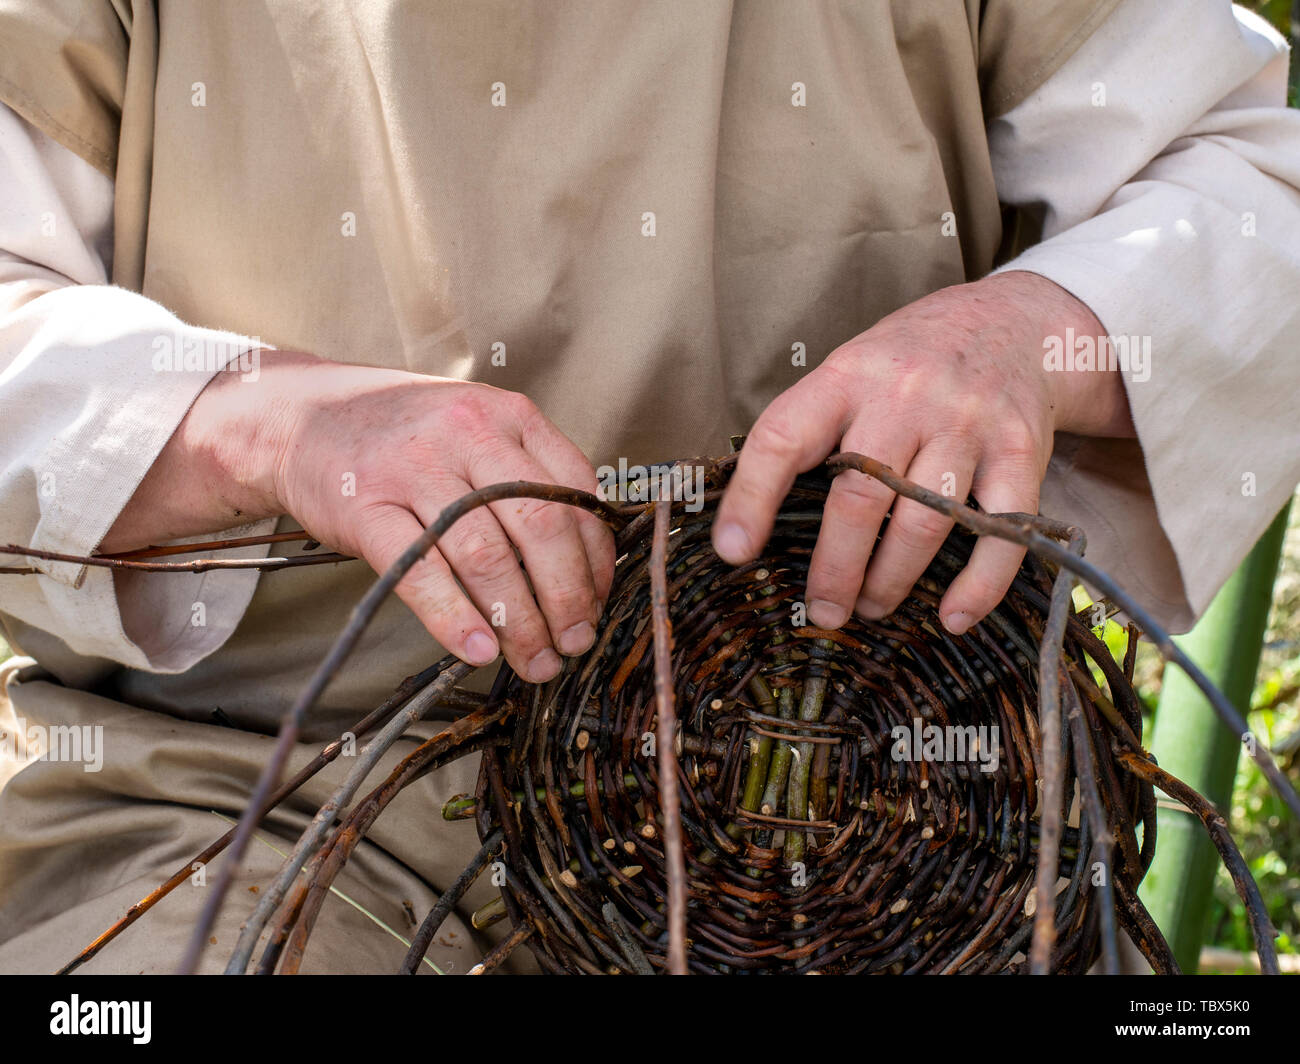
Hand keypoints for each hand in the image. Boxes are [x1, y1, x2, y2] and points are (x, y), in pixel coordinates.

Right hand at [102, 351, 613, 681]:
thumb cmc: (406, 437)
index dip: (596, 557)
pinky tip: (478, 650)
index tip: (598, 601)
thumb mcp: (477, 431)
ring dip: (519, 622)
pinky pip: (420, 572)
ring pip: (486, 557)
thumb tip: (587, 564)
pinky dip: (454, 618)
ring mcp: (413, 468)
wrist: (301, 417)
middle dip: (567, 598)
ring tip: (535, 660)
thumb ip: (529, 478)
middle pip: (540, 528)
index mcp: (508, 415)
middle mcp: (467, 434)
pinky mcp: (365, 506)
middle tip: (575, 643)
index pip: (575, 493)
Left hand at [711, 271, 1134, 634]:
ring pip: (924, 522)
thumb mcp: (851, 369)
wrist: (1014, 323)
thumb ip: (812, 429)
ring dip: (893, 580)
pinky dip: (978, 585)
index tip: (733, 552)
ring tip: (872, 608)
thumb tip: (752, 519)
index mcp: (847, 376)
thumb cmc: (912, 362)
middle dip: (835, 569)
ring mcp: (967, 423)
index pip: (783, 437)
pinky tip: (952, 617)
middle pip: (859, 498)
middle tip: (823, 611)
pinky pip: (1000, 531)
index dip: (751, 498)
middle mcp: (905, 395)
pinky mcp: (1021, 451)